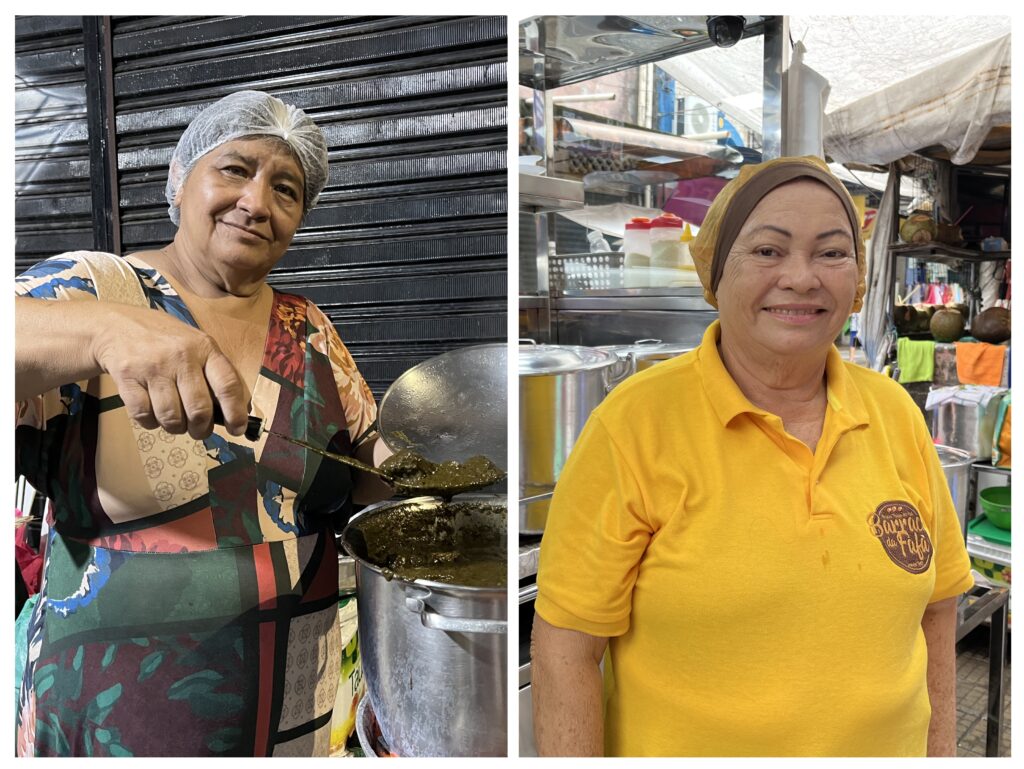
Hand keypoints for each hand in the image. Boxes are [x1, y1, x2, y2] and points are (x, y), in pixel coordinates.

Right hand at [90, 304, 249, 438]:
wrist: (116, 325)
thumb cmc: (165, 341)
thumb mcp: (196, 345)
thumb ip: (213, 373)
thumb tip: (234, 411)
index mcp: (204, 347)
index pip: (228, 385)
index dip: (235, 413)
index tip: (237, 430)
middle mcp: (181, 356)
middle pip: (199, 409)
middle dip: (202, 429)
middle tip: (199, 430)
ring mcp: (152, 367)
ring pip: (171, 417)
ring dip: (176, 428)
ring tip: (175, 421)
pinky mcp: (127, 377)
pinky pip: (143, 415)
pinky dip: (151, 423)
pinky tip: (153, 413)